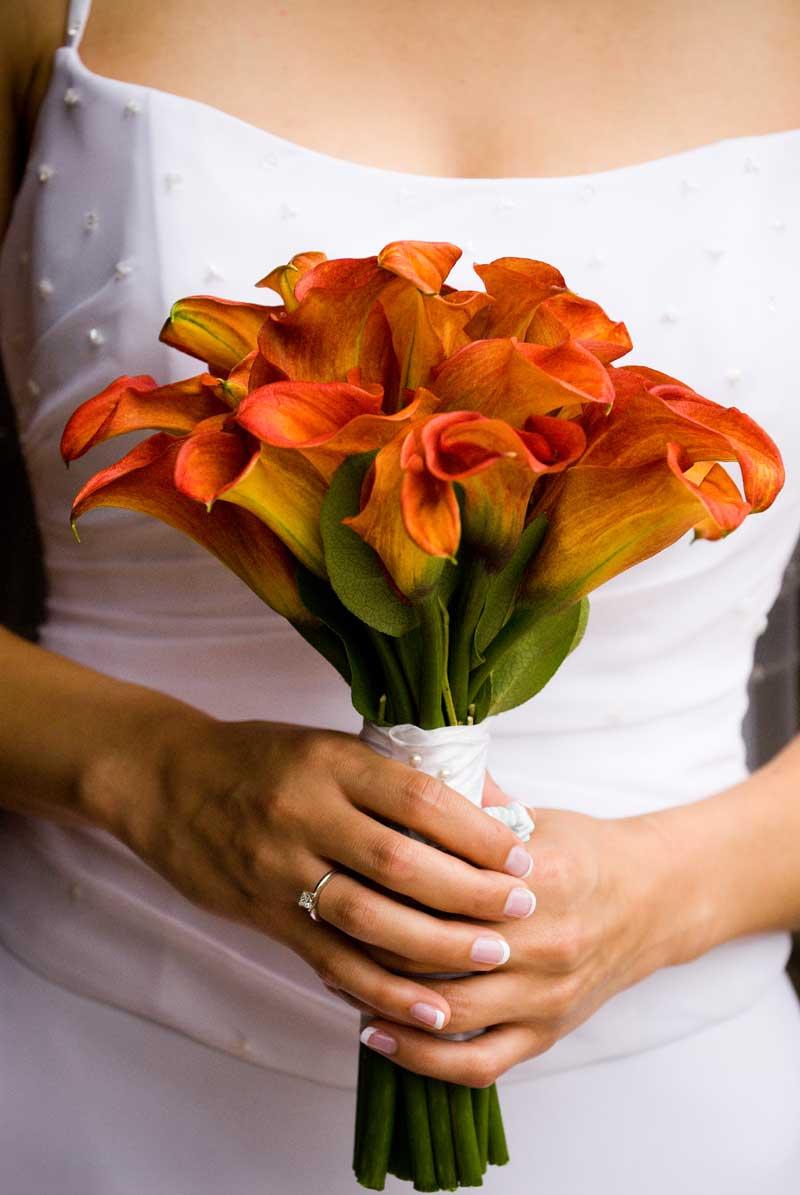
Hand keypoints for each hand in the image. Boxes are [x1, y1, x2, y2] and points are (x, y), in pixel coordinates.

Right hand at [108, 714, 538, 1036]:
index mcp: (330, 763)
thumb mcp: (328, 747)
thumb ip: (399, 778)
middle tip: (522, 909)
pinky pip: (331, 960)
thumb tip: (489, 806)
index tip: (521, 855)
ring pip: (370, 918)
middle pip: (402, 863)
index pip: (419, 799)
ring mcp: (280, 868)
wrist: (164, 781)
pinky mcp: (264, 915)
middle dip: (470, 892)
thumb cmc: (260, 757)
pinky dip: (383, 990)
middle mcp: (306, 814)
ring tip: (491, 957)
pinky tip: (429, 1009)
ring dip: (437, 946)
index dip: (477, 832)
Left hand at [358, 776, 704, 1084]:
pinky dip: (421, 1057)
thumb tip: (405, 760)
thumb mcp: (534, 815)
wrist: (651, 901)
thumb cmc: (582, 852)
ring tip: (336, 976)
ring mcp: (546, 996)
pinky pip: (476, 1064)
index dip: (383, 883)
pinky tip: (377, 1034)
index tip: (341, 870)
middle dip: (369, 941)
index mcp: (539, 877)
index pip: (441, 887)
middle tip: (322, 923)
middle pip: (433, 950)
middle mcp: (545, 942)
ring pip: (447, 1011)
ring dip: (384, 999)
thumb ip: (472, 799)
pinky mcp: (546, 1034)